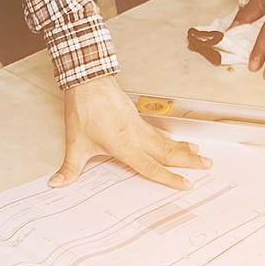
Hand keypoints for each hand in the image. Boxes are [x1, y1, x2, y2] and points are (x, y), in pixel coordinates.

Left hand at [53, 76, 208, 189]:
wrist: (88, 81)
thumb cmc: (83, 109)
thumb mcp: (75, 143)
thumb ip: (69, 168)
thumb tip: (57, 183)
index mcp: (124, 145)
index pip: (151, 167)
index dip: (170, 177)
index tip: (186, 184)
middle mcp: (136, 136)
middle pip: (167, 152)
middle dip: (189, 161)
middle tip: (207, 166)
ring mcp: (138, 126)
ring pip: (166, 141)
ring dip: (184, 148)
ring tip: (199, 154)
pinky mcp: (136, 117)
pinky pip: (158, 131)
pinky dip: (170, 138)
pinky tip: (175, 140)